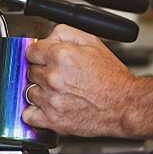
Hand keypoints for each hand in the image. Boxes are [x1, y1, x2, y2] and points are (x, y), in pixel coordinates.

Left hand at [22, 25, 136, 136]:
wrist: (124, 104)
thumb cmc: (111, 76)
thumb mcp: (91, 41)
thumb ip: (63, 33)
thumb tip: (46, 37)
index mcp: (61, 56)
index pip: (30, 51)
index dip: (38, 53)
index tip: (43, 57)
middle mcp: (53, 77)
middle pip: (29, 70)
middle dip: (41, 71)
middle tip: (57, 74)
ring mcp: (51, 100)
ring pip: (28, 91)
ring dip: (39, 90)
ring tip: (57, 90)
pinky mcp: (53, 120)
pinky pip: (28, 115)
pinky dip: (34, 111)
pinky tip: (46, 106)